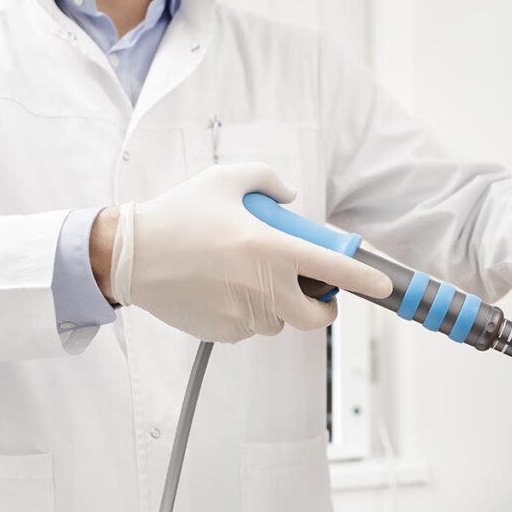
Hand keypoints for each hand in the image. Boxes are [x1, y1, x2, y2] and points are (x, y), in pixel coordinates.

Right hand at [105, 163, 391, 342]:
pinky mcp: (224, 332)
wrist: (129, 255)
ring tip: (251, 280)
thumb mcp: (224, 180)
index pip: (333, 271)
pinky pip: (250, 329)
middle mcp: (263, 288)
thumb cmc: (178, 215)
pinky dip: (248, 315)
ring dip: (279, 307)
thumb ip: (267, 179)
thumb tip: (292, 195)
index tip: (382, 286)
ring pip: (280, 322)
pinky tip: (224, 292)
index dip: (364, 280)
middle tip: (316, 294)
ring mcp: (244, 315)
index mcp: (270, 250)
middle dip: (323, 309)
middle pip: (315, 317)